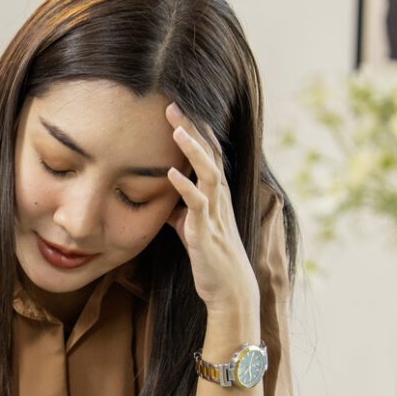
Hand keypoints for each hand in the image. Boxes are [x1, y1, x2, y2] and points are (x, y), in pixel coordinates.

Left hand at [164, 103, 260, 323]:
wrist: (229, 290)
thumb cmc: (212, 259)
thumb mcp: (192, 228)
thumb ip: (182, 210)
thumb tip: (166, 200)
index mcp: (215, 194)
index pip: (206, 154)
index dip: (192, 131)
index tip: (174, 109)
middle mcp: (219, 198)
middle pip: (209, 155)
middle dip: (192, 129)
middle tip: (172, 105)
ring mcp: (215, 213)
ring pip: (208, 173)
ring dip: (193, 151)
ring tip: (176, 129)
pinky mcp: (206, 232)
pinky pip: (197, 204)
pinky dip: (185, 187)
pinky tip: (170, 173)